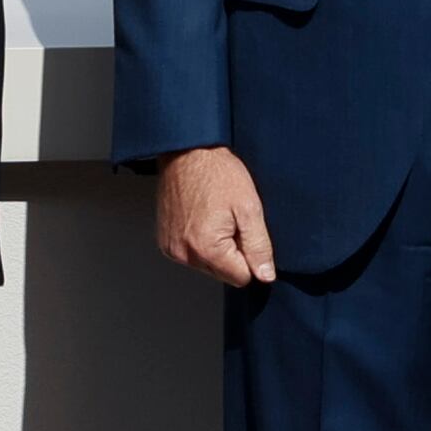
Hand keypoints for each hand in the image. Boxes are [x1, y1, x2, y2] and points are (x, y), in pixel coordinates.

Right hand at [154, 147, 274, 285]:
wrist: (187, 152)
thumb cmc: (217, 173)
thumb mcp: (249, 208)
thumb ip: (259, 246)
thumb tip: (265, 275)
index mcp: (207, 249)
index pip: (241, 278)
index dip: (250, 256)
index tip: (244, 231)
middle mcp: (184, 254)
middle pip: (223, 273)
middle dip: (232, 252)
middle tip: (230, 220)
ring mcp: (172, 248)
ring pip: (207, 265)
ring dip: (215, 247)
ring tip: (215, 216)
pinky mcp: (165, 241)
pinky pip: (191, 254)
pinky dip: (199, 241)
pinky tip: (202, 217)